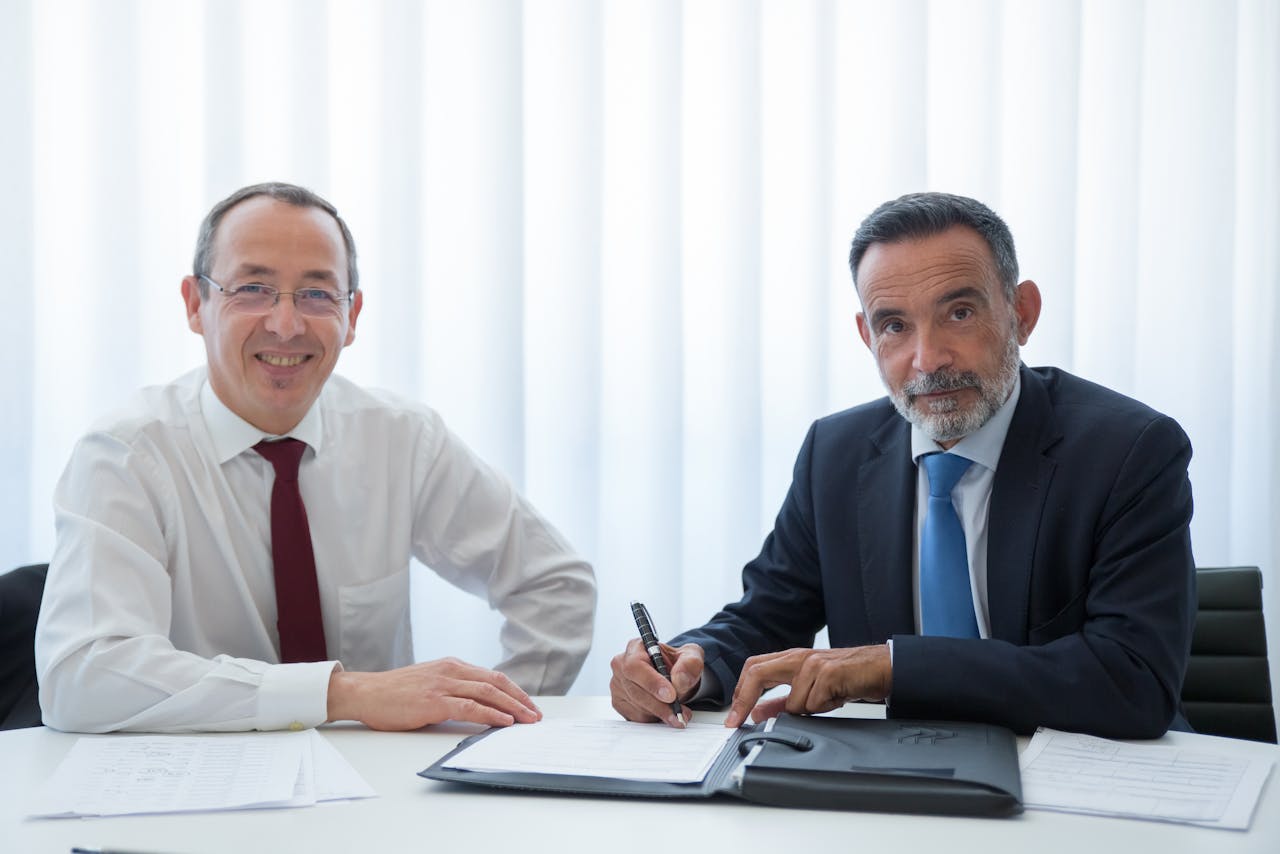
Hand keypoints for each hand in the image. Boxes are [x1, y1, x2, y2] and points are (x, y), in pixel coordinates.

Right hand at [326, 657, 541, 730]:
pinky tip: (503, 722)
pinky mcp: (433, 702)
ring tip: (527, 720)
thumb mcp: (430, 682)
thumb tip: (479, 703)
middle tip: (536, 714)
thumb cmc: (395, 692)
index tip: (528, 704)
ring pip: (488, 693)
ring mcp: (443, 685)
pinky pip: (469, 707)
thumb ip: (452, 687)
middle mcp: (451, 670)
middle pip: (496, 682)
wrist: (366, 693)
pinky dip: (490, 714)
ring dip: (512, 707)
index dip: (514, 690)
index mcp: (452, 665)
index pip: (492, 676)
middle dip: (520, 699)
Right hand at [610, 638, 704, 726]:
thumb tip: (679, 679)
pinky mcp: (619, 702)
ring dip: (659, 713)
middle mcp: (622, 664)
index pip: (636, 665)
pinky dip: (653, 718)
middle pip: (635, 689)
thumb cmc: (679, 664)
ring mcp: (618, 684)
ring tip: (678, 713)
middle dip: (659, 705)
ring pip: (636, 705)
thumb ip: (689, 664)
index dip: (652, 682)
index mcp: (636, 647)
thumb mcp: (692, 656)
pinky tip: (664, 712)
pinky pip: (635, 717)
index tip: (671, 695)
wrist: (676, 677)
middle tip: (679, 712)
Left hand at [724, 644, 891, 727]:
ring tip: (826, 702)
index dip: (739, 692)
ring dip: (806, 710)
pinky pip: (814, 703)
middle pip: (757, 672)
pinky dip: (824, 707)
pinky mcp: (829, 672)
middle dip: (744, 700)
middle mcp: (798, 657)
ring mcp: (813, 663)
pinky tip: (837, 697)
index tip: (733, 717)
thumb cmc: (845, 678)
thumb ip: (781, 701)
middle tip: (738, 722)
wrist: (879, 668)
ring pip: (793, 700)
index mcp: (790, 659)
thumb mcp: (809, 691)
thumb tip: (756, 712)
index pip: (753, 668)